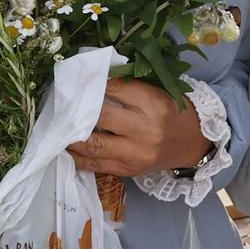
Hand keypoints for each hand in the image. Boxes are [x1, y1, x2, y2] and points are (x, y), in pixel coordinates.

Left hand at [68, 78, 208, 176]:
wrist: (192, 144)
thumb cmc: (172, 113)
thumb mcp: (158, 93)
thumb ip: (130, 87)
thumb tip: (93, 79)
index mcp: (154, 104)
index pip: (116, 89)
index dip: (95, 83)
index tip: (79, 78)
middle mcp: (145, 130)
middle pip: (101, 116)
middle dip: (77, 108)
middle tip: (61, 101)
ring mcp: (135, 153)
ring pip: (93, 144)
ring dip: (70, 135)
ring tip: (57, 126)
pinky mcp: (128, 170)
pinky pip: (95, 164)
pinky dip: (76, 156)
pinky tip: (65, 147)